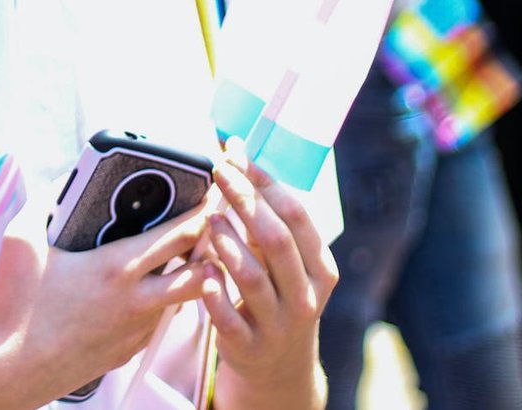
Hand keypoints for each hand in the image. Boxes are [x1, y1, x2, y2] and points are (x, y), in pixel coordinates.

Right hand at [0, 204, 208, 405]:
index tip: (212, 196)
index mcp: (116, 269)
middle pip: (199, 272)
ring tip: (173, 258)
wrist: (7, 371)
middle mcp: (136, 302)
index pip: (180, 236)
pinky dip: (158, 302)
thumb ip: (46, 200)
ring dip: (186, 277)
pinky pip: (156, 322)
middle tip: (208, 228)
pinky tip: (137, 292)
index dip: (203, 213)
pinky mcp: (126, 352)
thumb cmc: (14, 305)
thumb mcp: (21, 238)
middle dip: (211, 246)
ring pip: (181, 300)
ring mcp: (135, 332)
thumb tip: (66, 180)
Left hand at [205, 146, 337, 409]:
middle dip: (246, 200)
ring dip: (227, 243)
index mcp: (319, 269)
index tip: (239, 155)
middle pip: (276, 240)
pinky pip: (228, 318)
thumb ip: (265, 216)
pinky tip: (202, 270)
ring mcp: (277, 325)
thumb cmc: (277, 297)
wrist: (278, 369)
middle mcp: (304, 297)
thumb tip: (238, 151)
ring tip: (209, 219)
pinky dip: (214, 292)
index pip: (298, 217)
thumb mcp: (284, 263)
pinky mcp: (248, 347)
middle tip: (218, 172)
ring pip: (253, 278)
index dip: (267, 182)